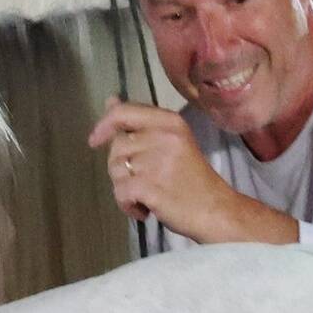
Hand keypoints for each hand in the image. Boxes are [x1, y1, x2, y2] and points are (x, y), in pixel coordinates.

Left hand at [86, 100, 290, 246]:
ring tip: (147, 195)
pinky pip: (120, 193)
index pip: (123, 112)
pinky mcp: (151, 186)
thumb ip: (141, 122)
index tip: (95, 140)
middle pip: (116, 147)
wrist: (217, 211)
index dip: (104, 125)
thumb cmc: (194, 179)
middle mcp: (163, 137)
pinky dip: (128, 206)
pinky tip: (145, 209)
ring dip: (125, 188)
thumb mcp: (172, 141)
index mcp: (170, 121)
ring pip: (115, 171)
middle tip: (145, 180)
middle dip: (121, 167)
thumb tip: (110, 101)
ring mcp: (157, 162)